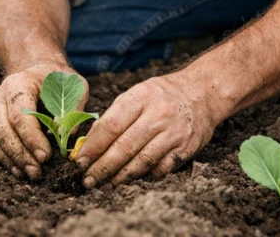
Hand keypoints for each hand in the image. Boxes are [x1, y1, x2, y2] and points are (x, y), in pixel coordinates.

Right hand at [0, 60, 87, 179]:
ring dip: (13, 160)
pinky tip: (20, 171)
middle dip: (20, 154)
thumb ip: (73, 107)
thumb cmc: (58, 80)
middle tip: (37, 171)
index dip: (31, 138)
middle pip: (3, 130)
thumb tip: (66, 134)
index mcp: (19, 84)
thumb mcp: (74, 85)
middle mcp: (0, 97)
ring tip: (32, 174)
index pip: (20, 115)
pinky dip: (6, 160)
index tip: (46, 156)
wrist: (38, 71)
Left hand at [74, 71, 220, 188]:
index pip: (111, 125)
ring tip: (107, 185)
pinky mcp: (187, 148)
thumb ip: (113, 117)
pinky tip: (133, 180)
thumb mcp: (136, 95)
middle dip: (103, 167)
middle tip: (88, 180)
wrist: (201, 94)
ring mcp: (174, 132)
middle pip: (125, 147)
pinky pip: (162, 168)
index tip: (79, 161)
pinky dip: (145, 176)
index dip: (93, 146)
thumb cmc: (160, 96)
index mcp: (141, 97)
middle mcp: (159, 114)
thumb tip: (88, 145)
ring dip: (121, 177)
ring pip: (143, 161)